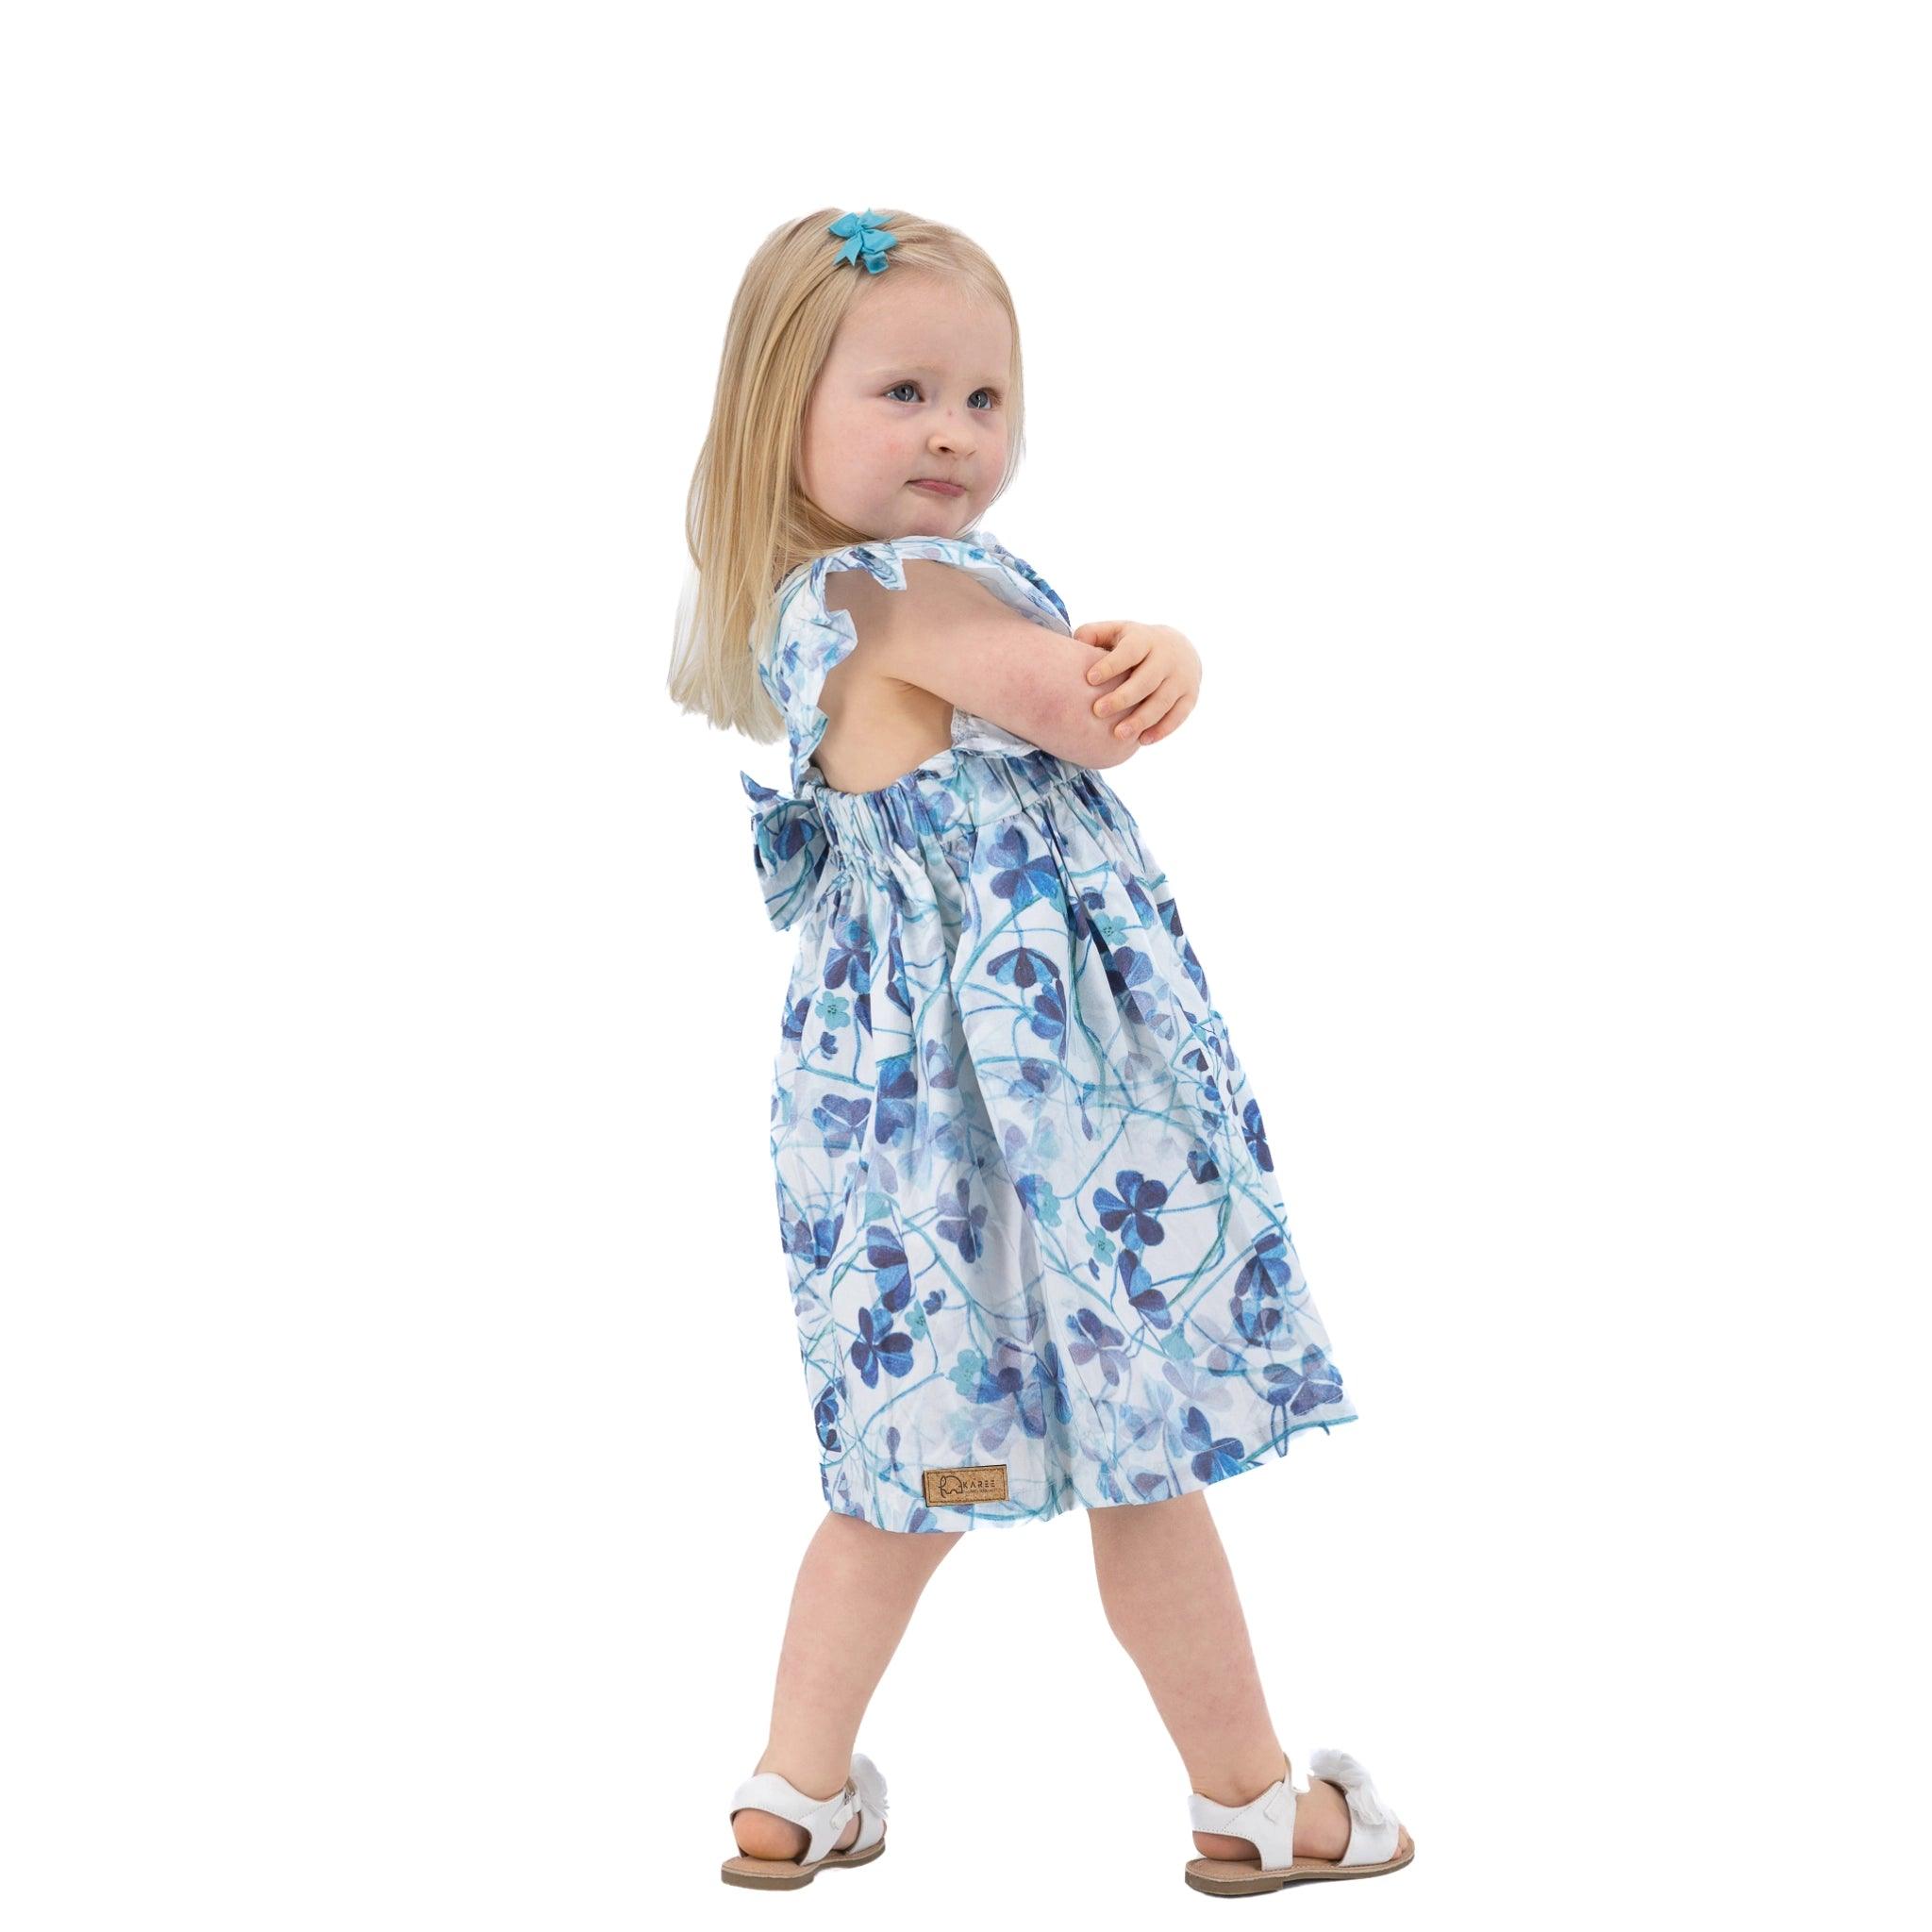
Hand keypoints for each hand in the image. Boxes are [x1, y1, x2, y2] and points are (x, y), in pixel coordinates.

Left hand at [1073, 621, 1201, 745]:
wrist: (1181, 648)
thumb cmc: (1136, 644)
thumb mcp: (1118, 631)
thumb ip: (1094, 634)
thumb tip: (1075, 644)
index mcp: (1146, 639)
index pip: (1130, 652)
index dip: (1111, 665)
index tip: (1090, 679)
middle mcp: (1167, 658)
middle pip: (1146, 680)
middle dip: (1123, 697)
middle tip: (1098, 711)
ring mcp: (1181, 678)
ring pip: (1162, 701)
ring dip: (1141, 719)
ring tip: (1118, 734)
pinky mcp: (1190, 697)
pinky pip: (1178, 716)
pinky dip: (1161, 730)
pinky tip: (1142, 740)